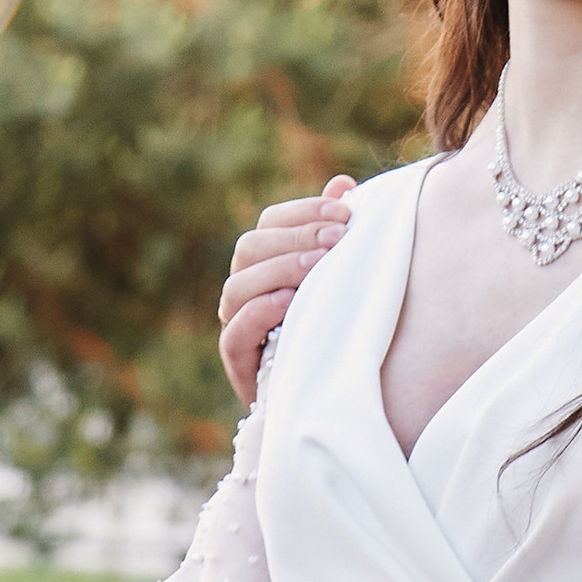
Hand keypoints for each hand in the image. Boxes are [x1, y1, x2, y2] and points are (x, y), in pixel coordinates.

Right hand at [219, 176, 356, 405]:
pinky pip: (234, 334)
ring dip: (279, 271)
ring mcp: (238, 326)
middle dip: (295, 238)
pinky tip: (292, 303)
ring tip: (319, 267)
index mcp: (267, 264)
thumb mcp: (341, 279)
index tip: (346, 212)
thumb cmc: (338, 328)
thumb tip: (342, 183)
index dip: (304, 212)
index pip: (269, 223)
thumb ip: (334, 233)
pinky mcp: (240, 364)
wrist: (332, 398)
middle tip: (338, 238)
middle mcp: (246, 291)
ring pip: (237, 286)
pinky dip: (261, 313)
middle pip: (250, 248)